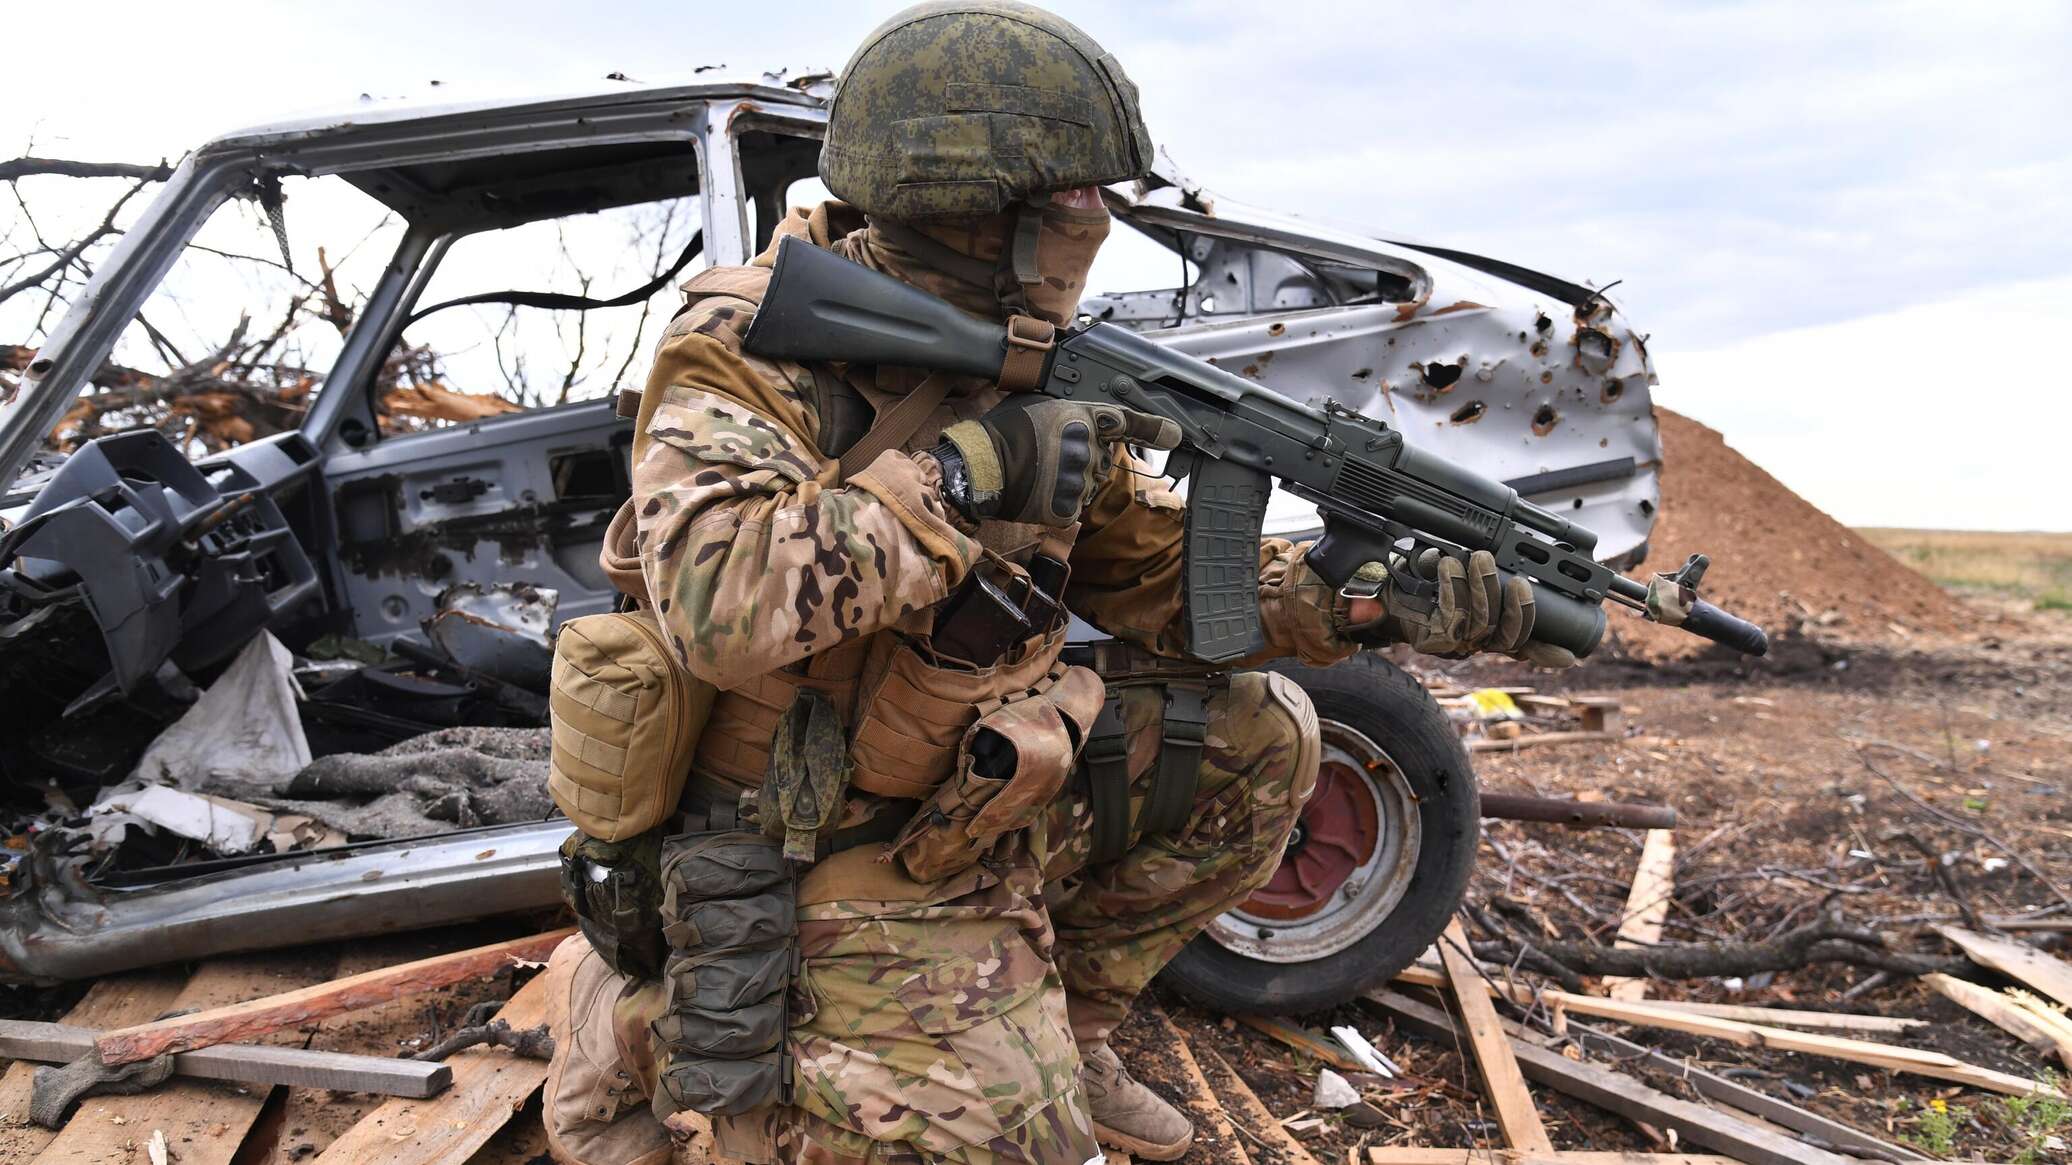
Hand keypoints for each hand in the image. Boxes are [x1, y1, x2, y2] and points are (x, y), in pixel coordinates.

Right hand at [933, 396, 1179, 526]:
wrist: (980, 468)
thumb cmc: (1004, 431)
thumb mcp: (1039, 403)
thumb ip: (1072, 410)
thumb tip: (1088, 414)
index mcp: (1082, 419)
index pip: (1126, 422)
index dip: (1154, 428)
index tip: (1175, 434)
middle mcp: (1087, 449)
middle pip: (1101, 458)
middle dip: (1082, 458)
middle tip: (1048, 455)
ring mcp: (1080, 481)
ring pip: (1087, 484)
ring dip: (1070, 481)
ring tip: (1039, 473)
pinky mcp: (1069, 508)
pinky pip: (1073, 507)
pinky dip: (1059, 503)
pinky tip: (1039, 491)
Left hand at [1351, 549, 1573, 666]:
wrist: (1378, 591)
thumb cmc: (1424, 583)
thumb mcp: (1466, 582)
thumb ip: (1498, 589)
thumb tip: (1532, 589)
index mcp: (1486, 633)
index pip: (1523, 646)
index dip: (1546, 652)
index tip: (1569, 653)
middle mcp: (1471, 644)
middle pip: (1508, 638)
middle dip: (1518, 608)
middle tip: (1517, 579)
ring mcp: (1449, 644)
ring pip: (1480, 626)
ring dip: (1483, 588)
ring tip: (1478, 558)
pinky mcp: (1427, 639)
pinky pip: (1450, 618)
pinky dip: (1452, 587)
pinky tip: (1448, 564)